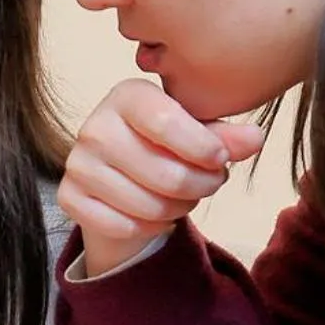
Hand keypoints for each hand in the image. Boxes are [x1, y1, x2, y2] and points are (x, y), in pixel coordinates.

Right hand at [61, 79, 265, 276]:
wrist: (122, 169)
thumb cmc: (167, 142)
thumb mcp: (198, 133)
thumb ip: (225, 136)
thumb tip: (255, 138)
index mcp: (127, 96)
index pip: (167, 123)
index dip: (204, 149)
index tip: (221, 159)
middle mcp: (94, 126)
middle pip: (165, 175)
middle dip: (201, 187)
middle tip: (210, 183)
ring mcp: (77, 163)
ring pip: (147, 206)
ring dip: (178, 209)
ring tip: (183, 197)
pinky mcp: (68, 196)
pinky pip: (122, 225)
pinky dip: (149, 228)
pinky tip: (155, 214)